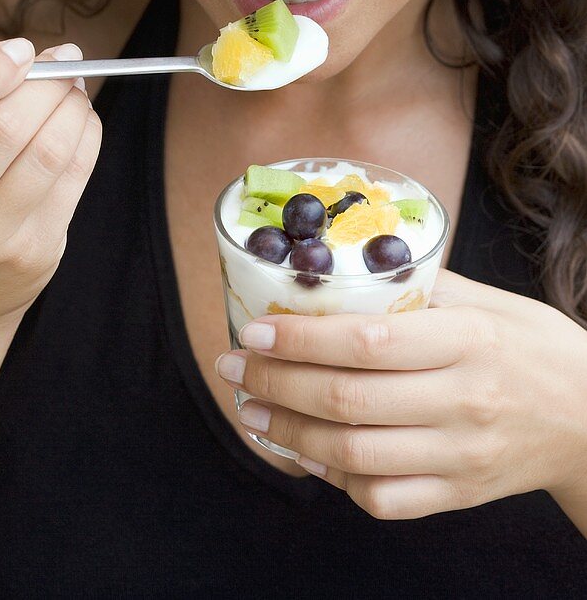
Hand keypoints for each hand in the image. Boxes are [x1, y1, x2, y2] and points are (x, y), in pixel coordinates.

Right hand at [0, 21, 101, 324]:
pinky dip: (86, 135)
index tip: (21, 50)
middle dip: (44, 83)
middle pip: (3, 129)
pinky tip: (81, 120)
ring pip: (48, 152)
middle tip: (63, 60)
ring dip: (72, 106)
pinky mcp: (34, 252)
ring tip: (74, 89)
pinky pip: (75, 176)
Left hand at [215, 270, 586, 519]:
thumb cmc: (534, 347)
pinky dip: (333, 480)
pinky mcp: (459, 494)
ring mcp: (460, 455)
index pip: (369, 340)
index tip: (254, 330)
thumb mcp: (487, 300)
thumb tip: (343, 267)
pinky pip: (383, 500)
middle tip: (232, 368)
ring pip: (355, 456)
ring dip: (288, 434)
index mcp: (468, 340)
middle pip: (349, 401)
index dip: (302, 339)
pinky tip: (306, 453)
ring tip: (250, 410)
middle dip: (275, 386)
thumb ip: (419, 286)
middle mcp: (463, 401)